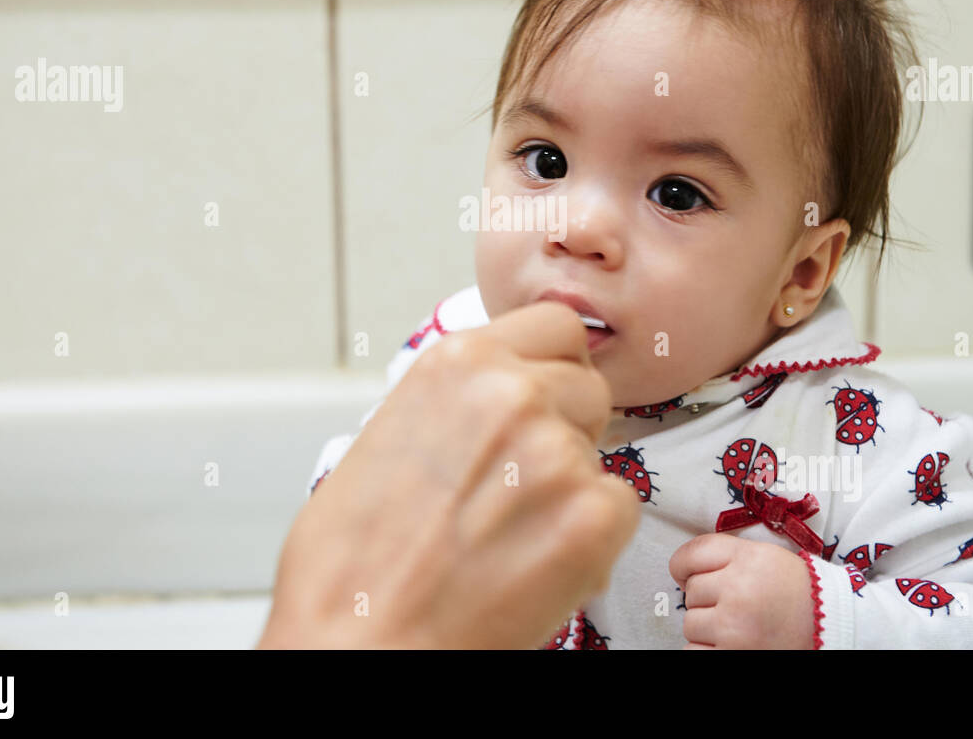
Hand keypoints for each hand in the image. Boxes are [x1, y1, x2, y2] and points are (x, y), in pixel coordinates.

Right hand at [259, 300, 639, 649]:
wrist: (360, 644)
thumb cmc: (353, 563)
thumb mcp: (386, 433)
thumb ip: (454, 398)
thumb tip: (498, 389)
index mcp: (457, 360)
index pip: (557, 327)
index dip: (554, 368)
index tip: (544, 398)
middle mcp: (512, 391)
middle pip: (588, 386)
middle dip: (567, 427)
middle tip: (521, 483)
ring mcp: (555, 450)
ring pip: (602, 449)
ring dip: (573, 486)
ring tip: (512, 532)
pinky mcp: (590, 515)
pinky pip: (620, 507)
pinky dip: (593, 538)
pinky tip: (535, 561)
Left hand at [669, 533, 816, 649]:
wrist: (831, 627)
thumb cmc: (798, 592)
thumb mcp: (766, 558)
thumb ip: (727, 557)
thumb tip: (684, 569)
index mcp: (749, 559)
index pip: (692, 554)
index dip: (683, 566)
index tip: (685, 575)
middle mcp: (740, 590)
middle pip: (691, 591)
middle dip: (706, 599)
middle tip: (734, 605)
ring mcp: (735, 627)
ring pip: (690, 623)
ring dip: (706, 627)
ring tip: (736, 626)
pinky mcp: (733, 655)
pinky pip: (693, 651)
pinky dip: (705, 650)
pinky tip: (727, 644)